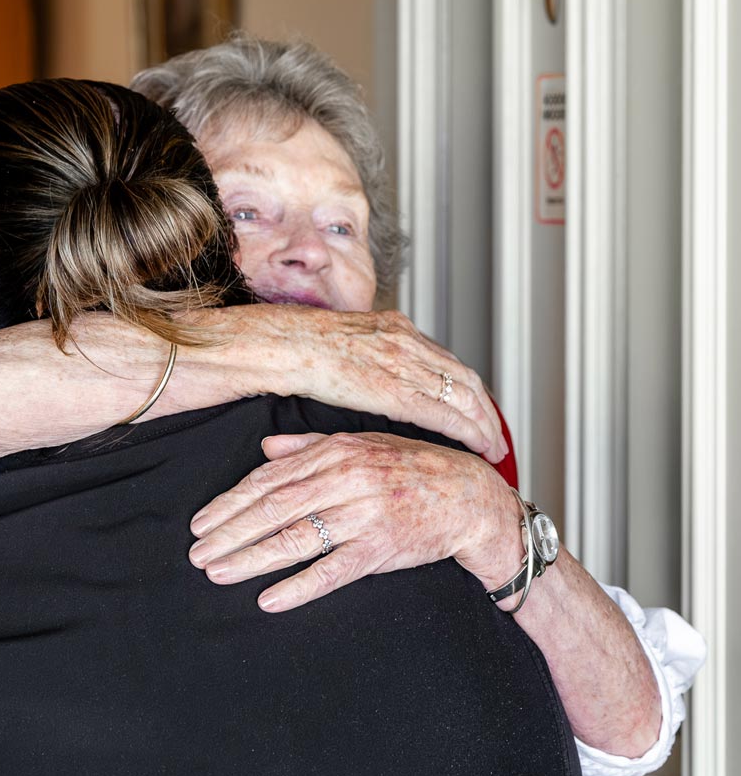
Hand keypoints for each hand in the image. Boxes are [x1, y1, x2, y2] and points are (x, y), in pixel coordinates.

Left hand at [189, 430, 520, 611]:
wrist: (470, 498)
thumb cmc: (413, 468)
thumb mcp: (362, 445)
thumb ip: (310, 446)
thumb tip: (265, 450)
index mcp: (336, 451)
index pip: (270, 479)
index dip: (230, 502)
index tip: (200, 522)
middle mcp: (347, 479)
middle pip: (274, 509)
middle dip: (229, 532)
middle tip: (196, 553)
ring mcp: (364, 514)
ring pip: (295, 539)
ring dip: (251, 558)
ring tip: (217, 573)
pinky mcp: (382, 548)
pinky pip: (332, 571)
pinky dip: (298, 586)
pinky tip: (268, 600)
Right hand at [248, 306, 507, 464]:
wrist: (279, 345)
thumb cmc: (295, 348)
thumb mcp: (342, 343)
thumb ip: (365, 358)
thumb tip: (371, 378)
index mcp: (393, 327)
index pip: (445, 360)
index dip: (467, 388)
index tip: (477, 409)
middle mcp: (407, 341)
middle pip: (463, 377)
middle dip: (485, 409)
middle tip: (496, 435)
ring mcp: (405, 364)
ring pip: (464, 395)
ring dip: (484, 423)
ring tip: (494, 448)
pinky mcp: (396, 390)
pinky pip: (445, 412)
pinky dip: (469, 430)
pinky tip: (480, 446)